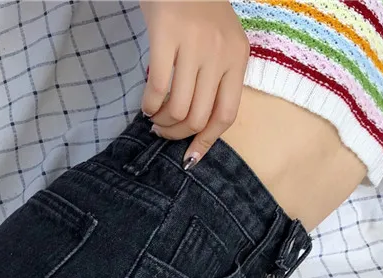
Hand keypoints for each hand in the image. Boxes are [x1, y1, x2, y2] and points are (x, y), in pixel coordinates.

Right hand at [139, 0, 248, 167]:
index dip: (206, 142)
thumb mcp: (220, 42)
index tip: (189, 158)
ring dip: (162, 121)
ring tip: (154, 117)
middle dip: (177, 133)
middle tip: (163, 130)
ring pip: (179, 107)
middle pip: (199, 117)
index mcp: (237, 58)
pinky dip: (149, 104)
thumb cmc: (198, 8)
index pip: (226, 114)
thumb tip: (197, 125)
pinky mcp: (166, 35)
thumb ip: (216, 77)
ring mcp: (194, 44)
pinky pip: (157, 87)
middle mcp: (219, 53)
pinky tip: (146, 104)